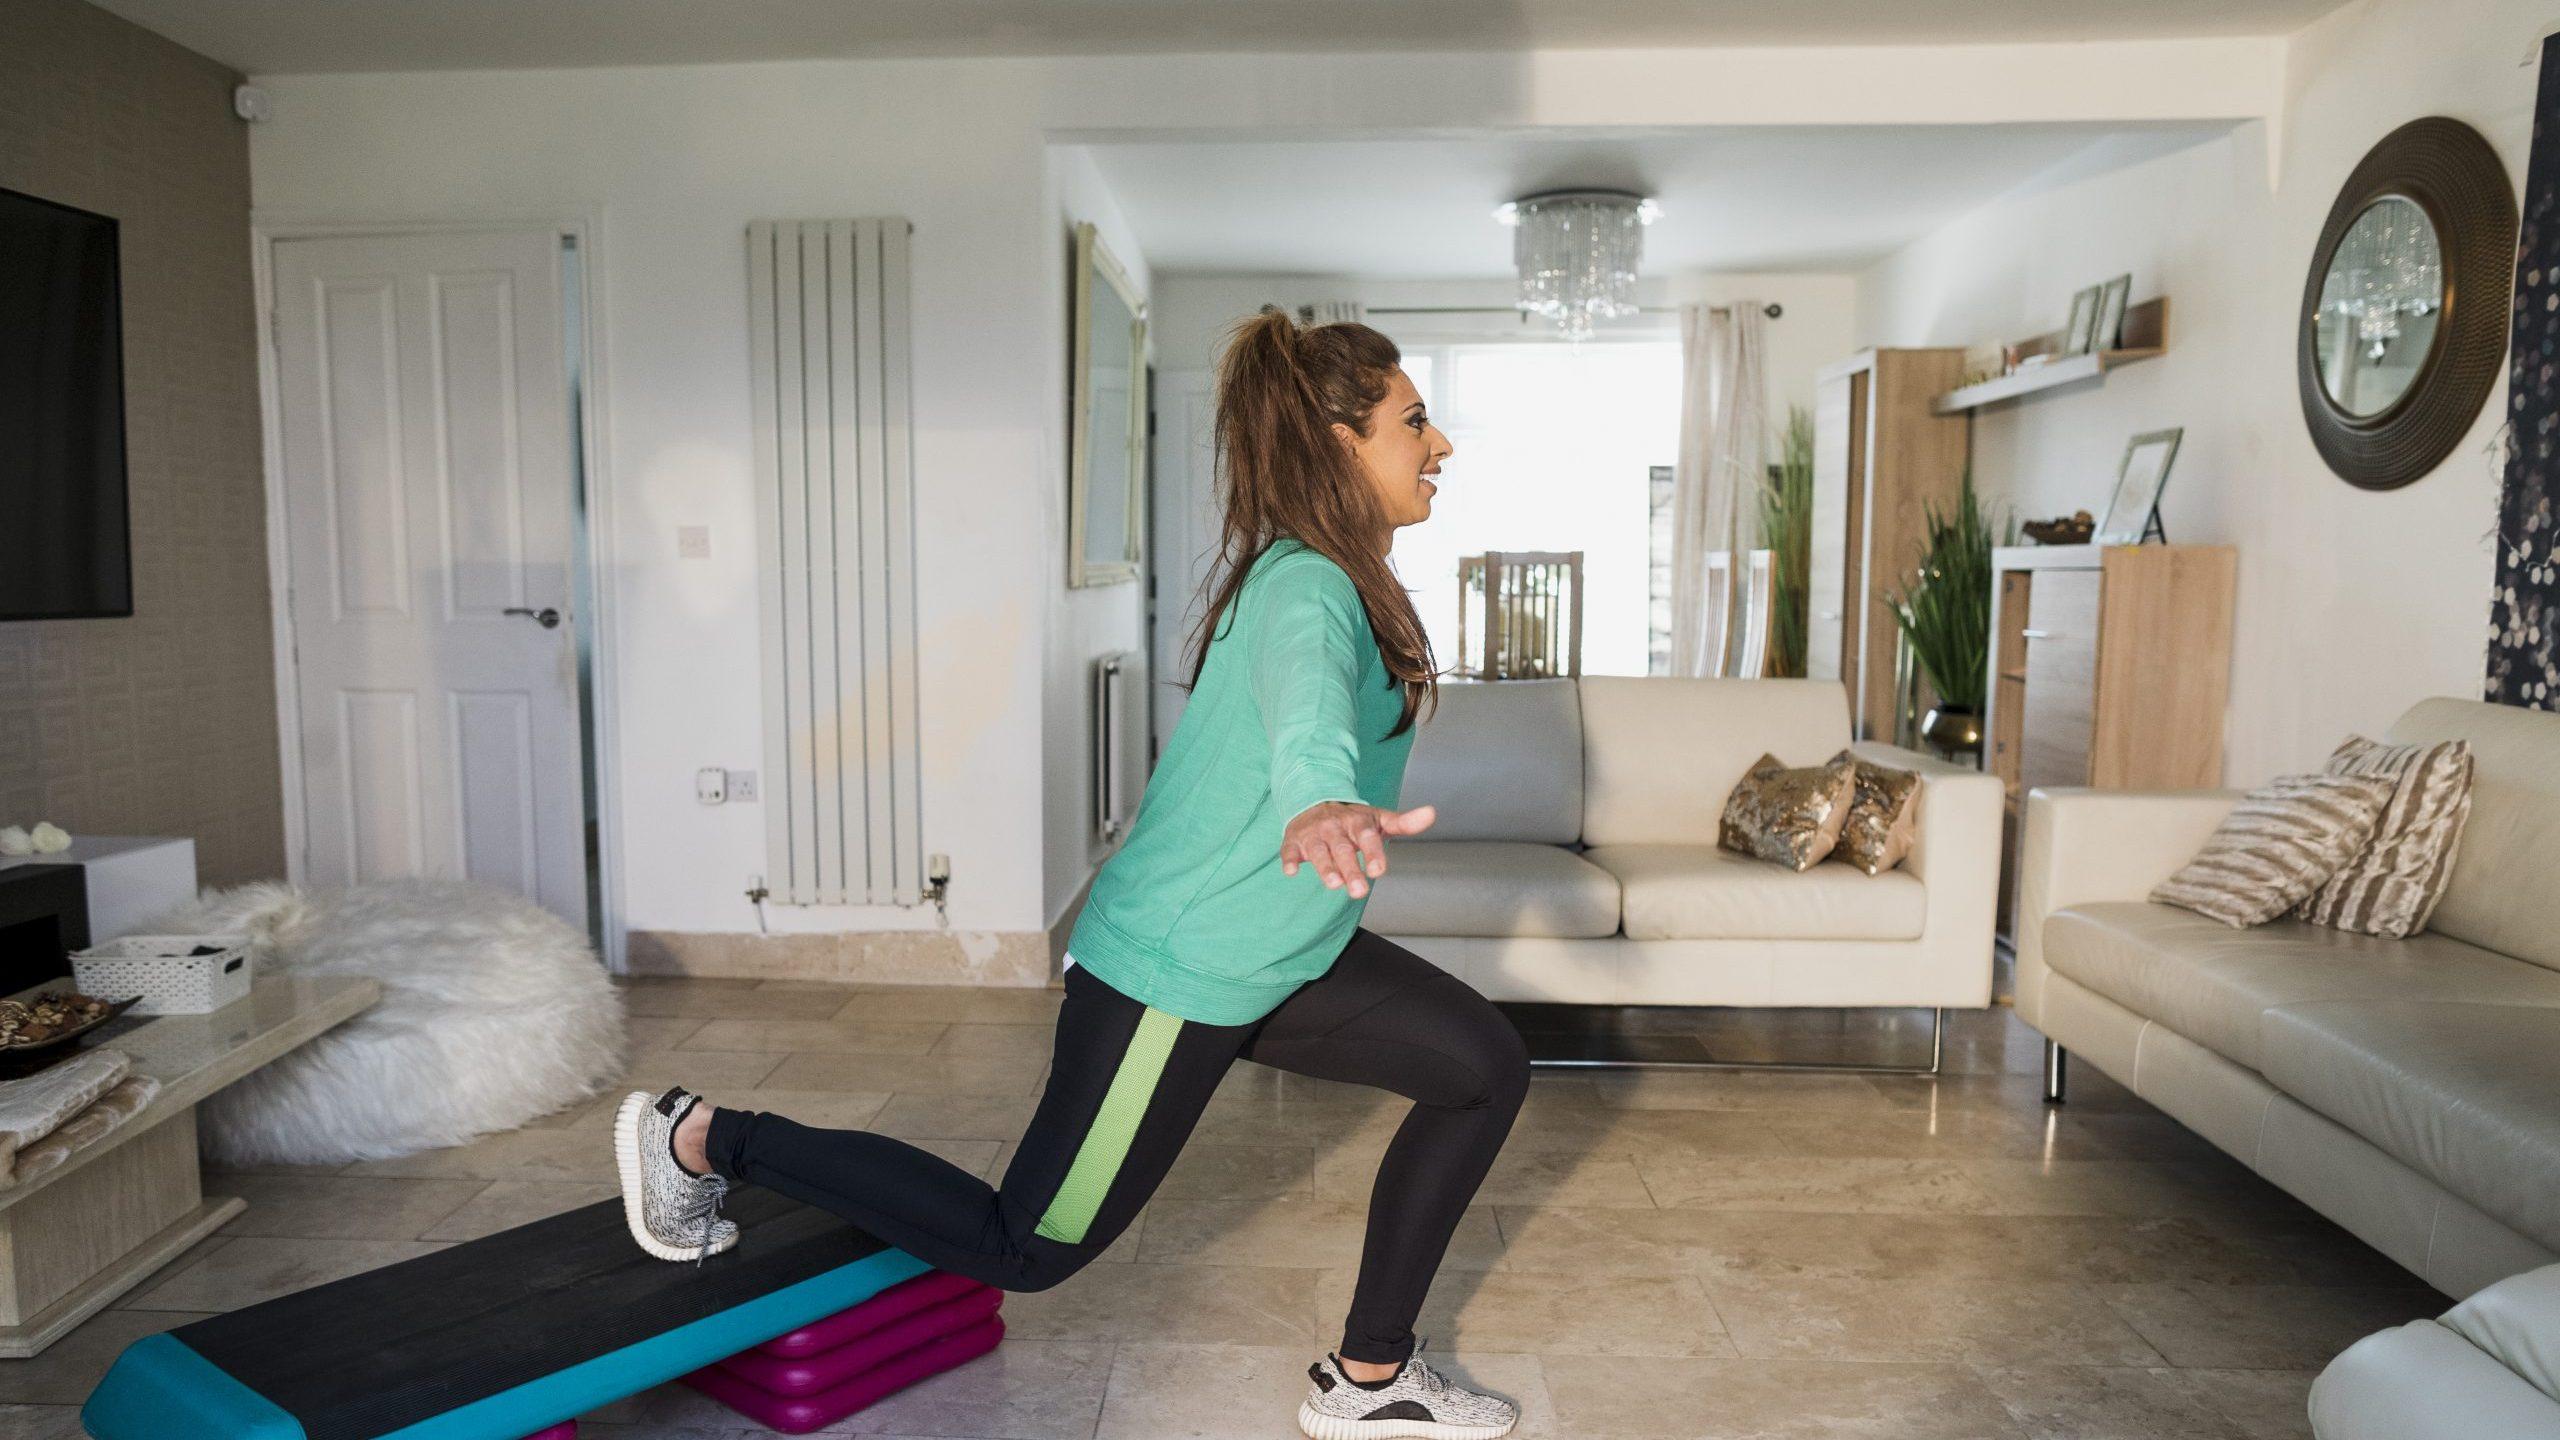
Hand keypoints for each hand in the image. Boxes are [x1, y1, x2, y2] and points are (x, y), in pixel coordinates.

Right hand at [1280, 801, 1435, 898]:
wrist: (1314, 799)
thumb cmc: (1352, 819)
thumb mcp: (1378, 818)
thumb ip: (1404, 823)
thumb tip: (1432, 813)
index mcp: (1357, 821)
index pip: (1367, 837)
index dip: (1373, 853)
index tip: (1378, 871)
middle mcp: (1334, 826)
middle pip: (1343, 848)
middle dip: (1350, 869)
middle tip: (1359, 892)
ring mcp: (1313, 833)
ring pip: (1318, 851)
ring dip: (1324, 867)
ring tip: (1333, 885)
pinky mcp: (1293, 840)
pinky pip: (1289, 849)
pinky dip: (1290, 859)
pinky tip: (1292, 871)